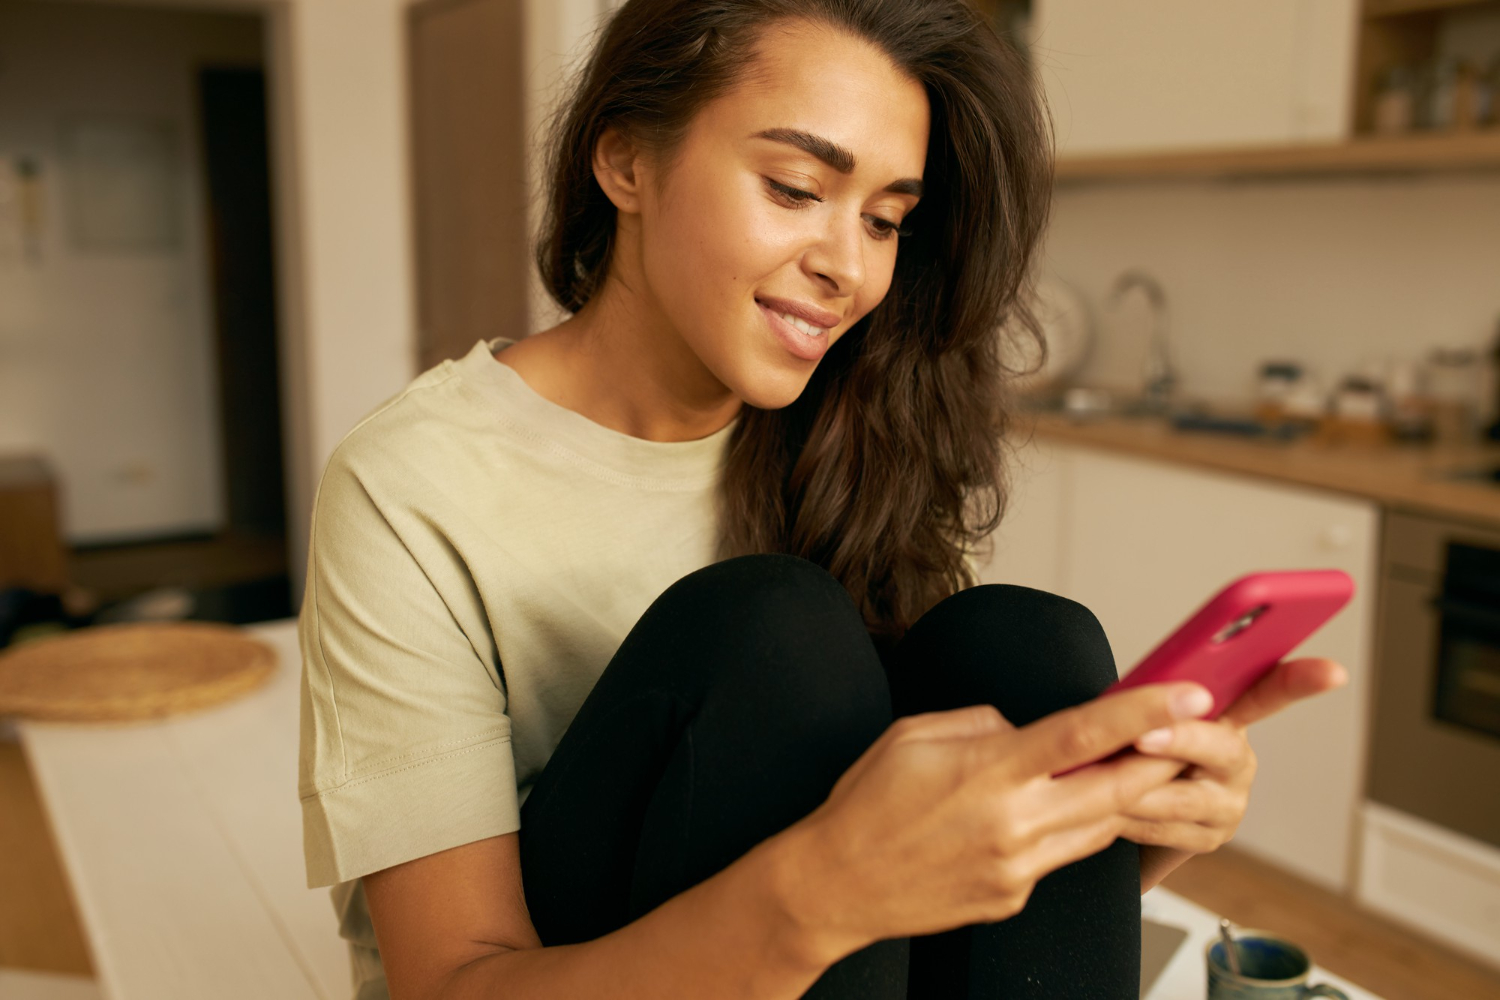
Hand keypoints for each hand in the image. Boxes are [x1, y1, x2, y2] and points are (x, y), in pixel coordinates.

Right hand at [776, 681, 1215, 966]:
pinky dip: (1064, 830)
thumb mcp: (914, 734)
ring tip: (1126, 769)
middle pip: (1115, 790)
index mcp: (988, 774)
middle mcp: (1013, 825)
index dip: (1143, 712)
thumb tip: (1025, 730)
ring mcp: (1017, 869)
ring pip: (1098, 828)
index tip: (1189, 694)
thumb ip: (982, 723)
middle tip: (1191, 734)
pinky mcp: (1013, 897)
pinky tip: (1039, 815)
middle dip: (1160, 760)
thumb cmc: (865, 804)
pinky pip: (1059, 857)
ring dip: (1118, 797)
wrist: (835, 885)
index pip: (1083, 735)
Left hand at [1122, 658, 1348, 856]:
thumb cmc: (1125, 751)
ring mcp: (1227, 804)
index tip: (1332, 672)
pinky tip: (1105, 807)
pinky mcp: (1206, 839)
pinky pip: (1161, 827)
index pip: (1268, 692)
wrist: (1111, 814)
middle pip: (1219, 748)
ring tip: (1098, 773)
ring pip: (1181, 795)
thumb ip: (1152, 701)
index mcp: (1228, 716)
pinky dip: (1126, 816)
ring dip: (1132, 786)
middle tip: (1143, 737)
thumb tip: (1140, 692)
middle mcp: (1236, 760)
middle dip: (1180, 741)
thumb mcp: (1139, 716)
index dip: (1300, 681)